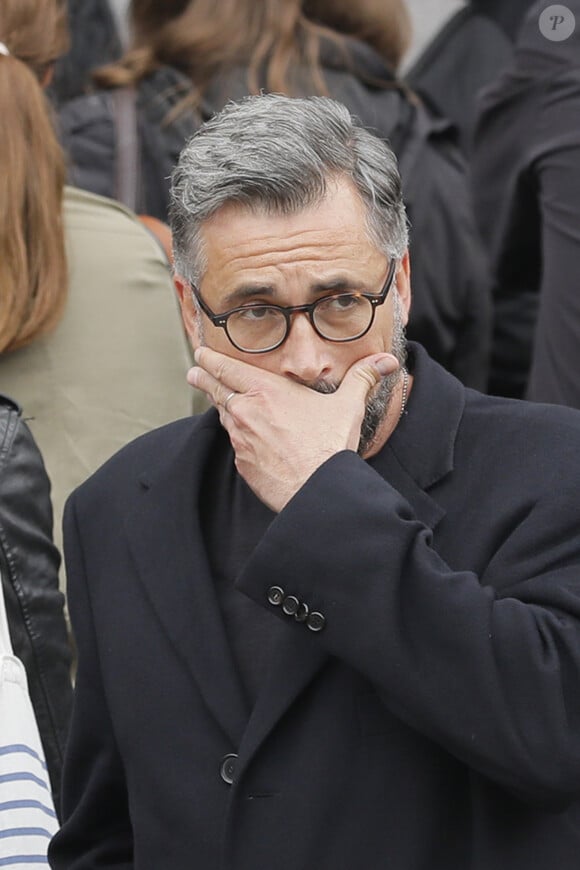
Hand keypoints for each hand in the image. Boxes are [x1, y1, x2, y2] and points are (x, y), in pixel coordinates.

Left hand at [187, 347, 398, 511]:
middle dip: (203, 379)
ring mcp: (241, 440)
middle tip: (194, 372)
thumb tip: (386, 361)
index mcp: (266, 391)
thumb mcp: (348, 405)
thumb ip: (363, 378)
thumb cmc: (329, 445)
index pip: (228, 370)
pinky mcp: (244, 465)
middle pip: (217, 391)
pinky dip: (239, 439)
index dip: (211, 361)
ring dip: (221, 408)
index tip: (201, 355)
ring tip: (216, 400)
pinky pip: (237, 447)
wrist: (316, 489)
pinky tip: (244, 439)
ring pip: (226, 418)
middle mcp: (246, 412)